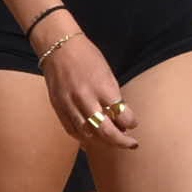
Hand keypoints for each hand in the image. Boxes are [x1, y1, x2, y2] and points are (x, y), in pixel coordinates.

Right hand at [41, 31, 137, 149]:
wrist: (59, 47)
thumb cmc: (87, 57)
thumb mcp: (107, 74)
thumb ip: (113, 97)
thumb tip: (120, 119)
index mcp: (102, 87)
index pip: (121, 115)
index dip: (131, 122)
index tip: (133, 123)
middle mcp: (85, 98)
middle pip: (105, 131)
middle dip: (121, 141)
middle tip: (131, 144)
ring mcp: (70, 104)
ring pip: (88, 134)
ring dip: (103, 141)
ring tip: (112, 141)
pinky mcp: (58, 108)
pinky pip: (72, 130)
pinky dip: (84, 138)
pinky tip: (93, 139)